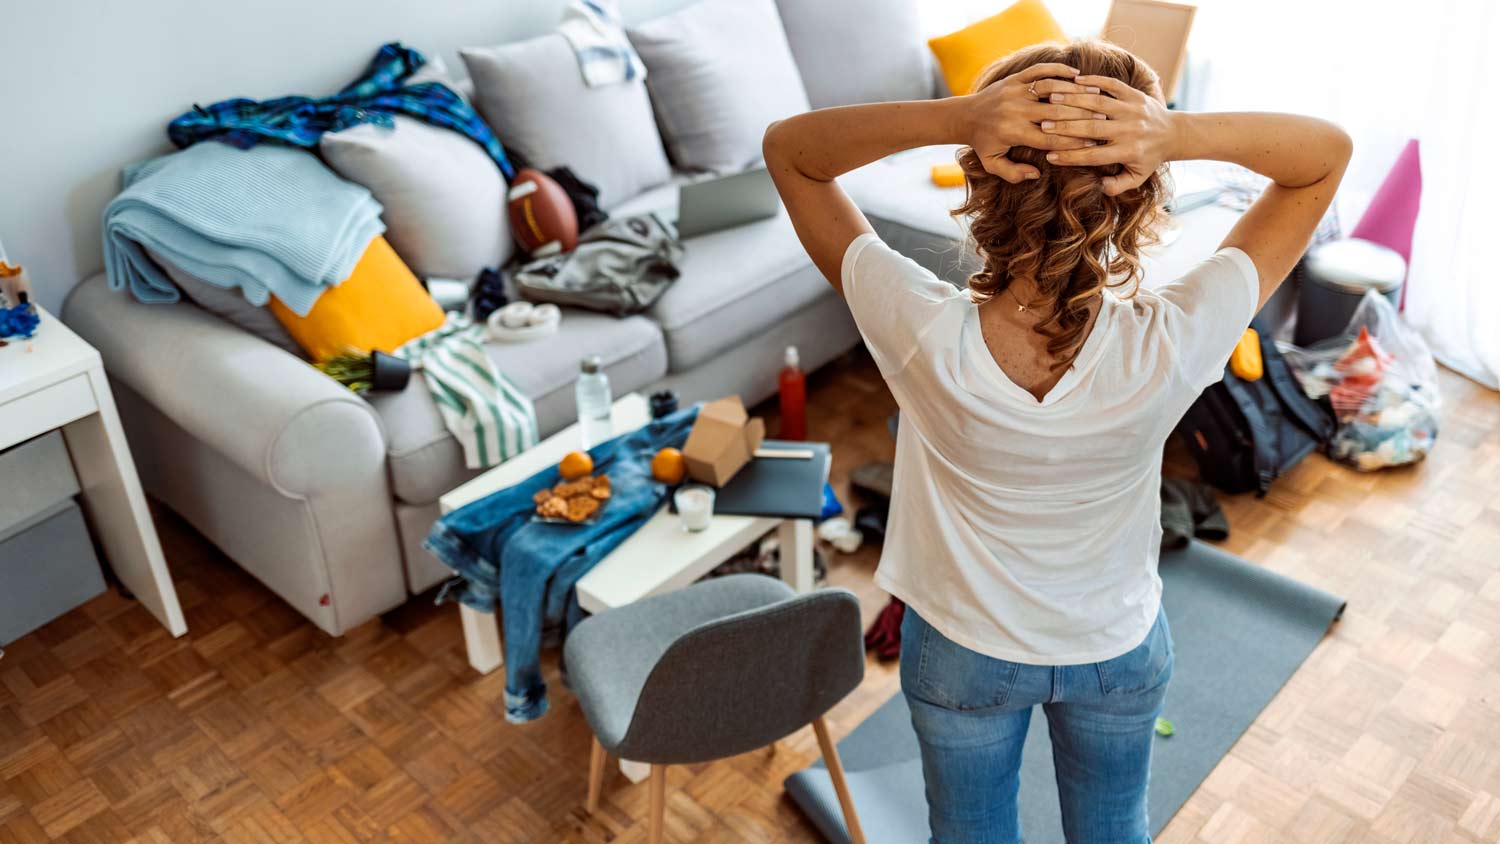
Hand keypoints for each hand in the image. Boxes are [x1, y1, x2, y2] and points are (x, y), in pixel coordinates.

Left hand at [958, 63, 1109, 182]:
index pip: (1050, 140)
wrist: (964, 116)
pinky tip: (1076, 74)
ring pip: (1051, 88)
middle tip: (1104, 119)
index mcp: (1014, 133)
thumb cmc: (983, 143)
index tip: (1093, 144)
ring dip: (1075, 90)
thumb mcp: (993, 164)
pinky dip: (1059, 70)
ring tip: (1096, 94)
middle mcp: (1016, 111)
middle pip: (1056, 113)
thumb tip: (1036, 174)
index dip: (1073, 143)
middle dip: (1081, 116)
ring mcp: (1016, 92)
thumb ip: (1013, 173)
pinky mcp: (1015, 78)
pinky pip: (1040, 70)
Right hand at [1036, 74, 1179, 195]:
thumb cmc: (1148, 158)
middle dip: (1065, 126)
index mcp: (1128, 151)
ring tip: (1051, 98)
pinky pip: (1112, 85)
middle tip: (1043, 125)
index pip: (1093, 156)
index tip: (1049, 156)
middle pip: (1091, 128)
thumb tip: (1099, 187)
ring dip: (1074, 100)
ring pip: (1098, 103)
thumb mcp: (1136, 177)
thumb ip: (1117, 185)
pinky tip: (1075, 80)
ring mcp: (1133, 109)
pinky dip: (1094, 81)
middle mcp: (1130, 130)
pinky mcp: (1135, 94)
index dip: (1070, 156)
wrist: (1173, 133)